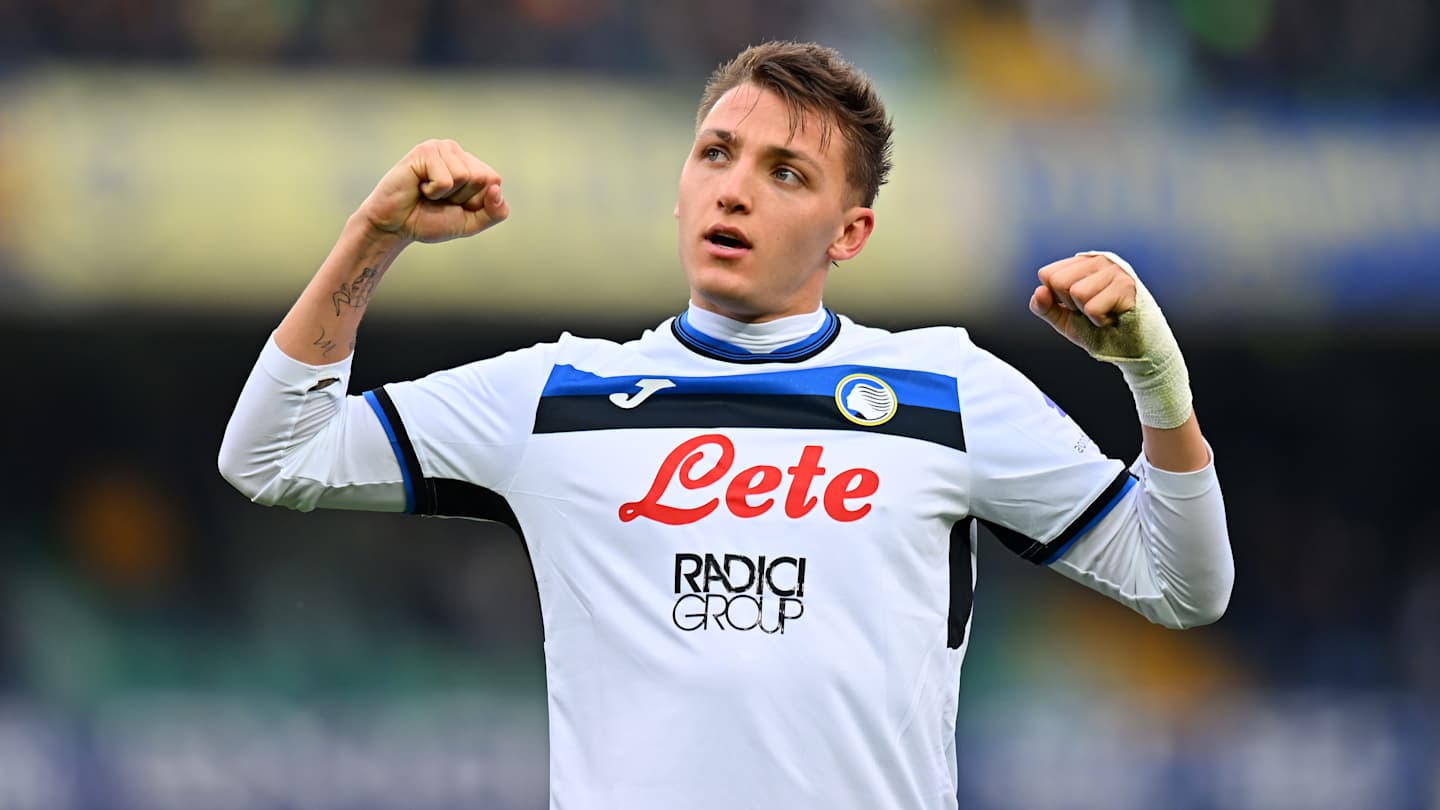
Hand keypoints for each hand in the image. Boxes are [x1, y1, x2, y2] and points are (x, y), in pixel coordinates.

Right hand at [356, 139, 509, 244]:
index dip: (477, 202)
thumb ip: (495, 211)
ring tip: (428, 193)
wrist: (394, 227)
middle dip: (462, 198)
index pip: (494, 181)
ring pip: (465, 177)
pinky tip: (419, 187)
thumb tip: (496, 188)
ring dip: (446, 195)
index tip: (454, 205)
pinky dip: (433, 192)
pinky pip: (446, 179)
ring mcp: (440, 148)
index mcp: (470, 164)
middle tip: (438, 200)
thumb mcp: (471, 222)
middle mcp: (457, 151)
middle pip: (482, 178)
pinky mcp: (424, 151)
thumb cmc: (429, 221)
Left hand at [1029, 253, 1138, 356]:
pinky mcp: (1126, 286)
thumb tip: (1039, 292)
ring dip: (1087, 313)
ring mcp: (1114, 270)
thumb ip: (1044, 307)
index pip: (1047, 274)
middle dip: (1070, 305)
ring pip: (1077, 293)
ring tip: (1104, 313)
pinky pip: (1093, 308)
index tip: (1074, 306)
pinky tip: (1113, 318)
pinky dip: (1099, 321)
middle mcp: (1098, 260)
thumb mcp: (1063, 319)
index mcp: (1081, 264)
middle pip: (1059, 282)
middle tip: (1090, 311)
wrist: (1131, 347)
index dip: (1055, 298)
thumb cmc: (1097, 328)